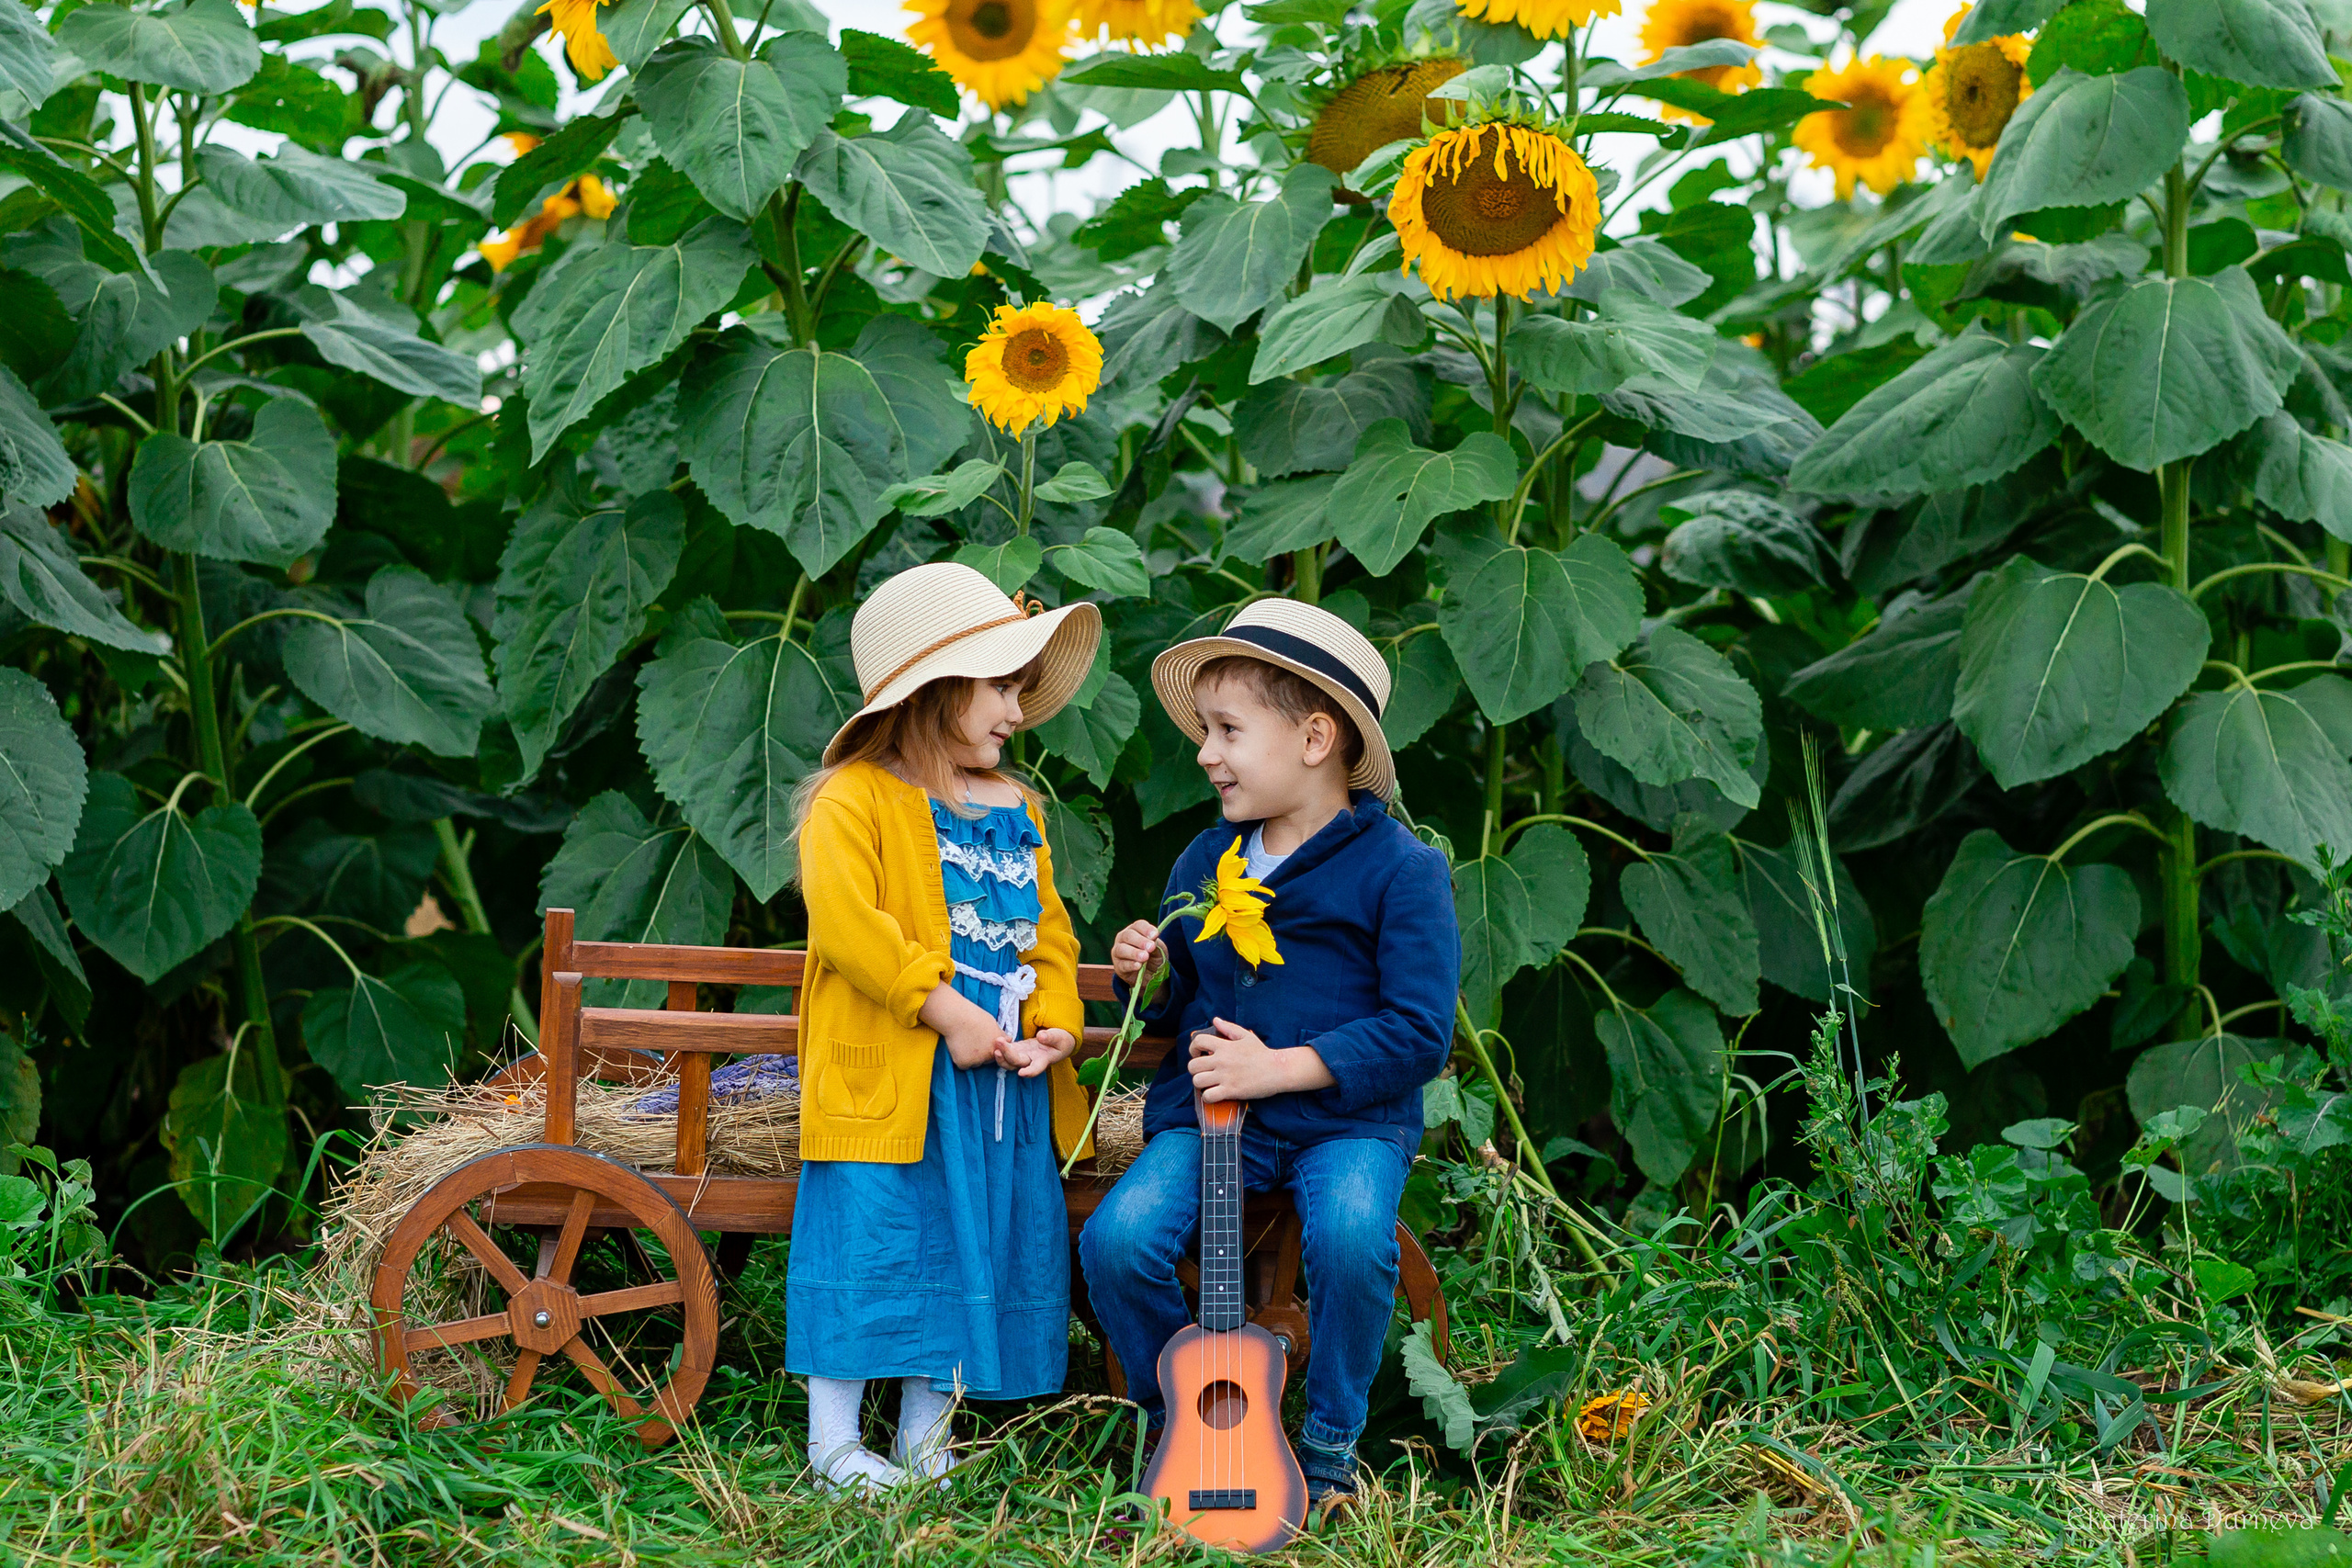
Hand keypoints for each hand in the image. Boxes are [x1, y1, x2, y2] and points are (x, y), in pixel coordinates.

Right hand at [921, 982, 1010, 1069]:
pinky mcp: (964, 1063)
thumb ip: (1000, 1034)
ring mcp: (976, 1061)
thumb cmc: (974, 1016)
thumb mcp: (992, 1023)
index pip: (995, 1054)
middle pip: (984, 1061)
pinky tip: (958, 1046)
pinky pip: (962, 1065)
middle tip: (970, 1039)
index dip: (987, 1047)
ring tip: (964, 1041)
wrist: (957, 1016)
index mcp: (997, 1047)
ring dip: (969, 1057)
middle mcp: (989, 1056)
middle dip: (978, 1054)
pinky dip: (959, 1058)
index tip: (980, 1039)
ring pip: (973, 1063)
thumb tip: (1009, 1039)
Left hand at [998, 1027, 1076, 1077]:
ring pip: (1009, 1061)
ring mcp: (1023, 1055)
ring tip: (996, 1042)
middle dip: (1007, 1055)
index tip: (1021, 1073)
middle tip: (999, 1042)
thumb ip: (1051, 1037)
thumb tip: (1040, 1036)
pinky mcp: (1018, 1049)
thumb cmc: (1061, 1041)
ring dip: (1000, 1055)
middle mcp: (1031, 1061)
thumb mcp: (1061, 1037)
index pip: (1036, 1069)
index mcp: (1043, 1060)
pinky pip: (1007, 1051)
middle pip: (1017, 1063)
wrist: (1058, 1042)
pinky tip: (998, 1039)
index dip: (1029, 1072)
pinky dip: (1001, 1048)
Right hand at [1110, 920, 1166, 985]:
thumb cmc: (1154, 956)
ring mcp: (1118, 952)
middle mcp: (1123, 938)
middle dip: (1140, 941)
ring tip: (1145, 957)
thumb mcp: (1159, 949)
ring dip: (1134, 953)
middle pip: (1128, 935)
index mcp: (1135, 930)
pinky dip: (1130, 965)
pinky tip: (1138, 965)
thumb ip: (1156, 945)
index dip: (1146, 929)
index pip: (1138, 925)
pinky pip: (1122, 964)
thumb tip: (1152, 942)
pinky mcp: (1118, 966)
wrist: (1151, 974)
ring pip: (1121, 949)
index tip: (1155, 935)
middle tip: (1151, 947)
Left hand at [1187, 1017, 1334, 1101]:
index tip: (1197, 1054)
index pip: (1198, 1042)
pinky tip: (1215, 1094)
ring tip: (1208, 1083)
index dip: (1193, 1048)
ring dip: (1200, 1084)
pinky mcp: (1231, 1091)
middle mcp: (1222, 1060)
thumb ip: (1229, 1028)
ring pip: (1197, 1081)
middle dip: (1195, 1069)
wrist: (1277, 1069)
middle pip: (1193, 1065)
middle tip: (1203, 1072)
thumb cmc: (1262, 1053)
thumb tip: (1215, 1020)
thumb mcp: (1246, 1036)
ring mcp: (1225, 1076)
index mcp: (1224, 1046)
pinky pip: (1208, 1096)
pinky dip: (1208, 1097)